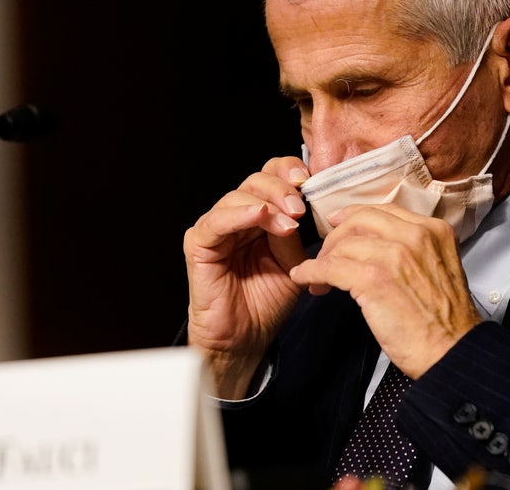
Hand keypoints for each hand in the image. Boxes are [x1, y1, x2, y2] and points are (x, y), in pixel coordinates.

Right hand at [184, 156, 312, 398]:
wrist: (246, 337)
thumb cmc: (266, 302)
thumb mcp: (293, 263)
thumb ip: (294, 235)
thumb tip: (300, 208)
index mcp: (260, 216)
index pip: (272, 178)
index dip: (289, 172)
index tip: (311, 180)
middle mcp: (237, 216)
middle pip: (256, 180)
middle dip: (282, 189)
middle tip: (300, 208)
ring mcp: (216, 228)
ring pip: (238, 196)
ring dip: (267, 204)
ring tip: (289, 223)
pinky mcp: (199, 243)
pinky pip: (217, 220)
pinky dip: (239, 214)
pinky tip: (259, 215)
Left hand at [288, 203, 482, 377]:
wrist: (452, 351)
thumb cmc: (444, 321)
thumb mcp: (439, 269)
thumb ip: (414, 250)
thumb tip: (376, 246)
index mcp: (433, 230)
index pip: (383, 211)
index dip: (354, 217)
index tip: (338, 223)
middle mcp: (415, 236)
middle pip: (360, 220)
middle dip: (336, 237)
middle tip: (325, 256)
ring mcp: (394, 255)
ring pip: (343, 244)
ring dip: (323, 260)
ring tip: (318, 279)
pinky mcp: (374, 279)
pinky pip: (330, 267)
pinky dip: (311, 271)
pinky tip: (305, 278)